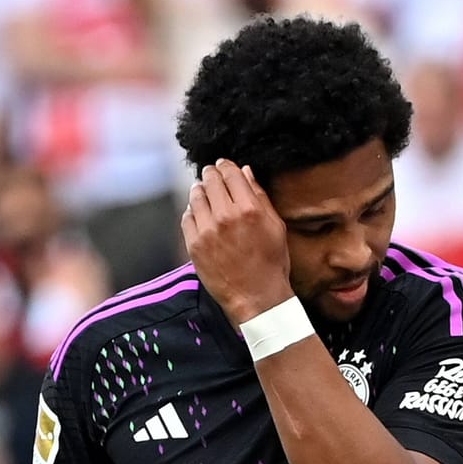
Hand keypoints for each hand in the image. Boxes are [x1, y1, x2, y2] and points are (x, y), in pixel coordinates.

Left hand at [181, 160, 294, 324]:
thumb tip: (246, 172)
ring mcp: (207, 230)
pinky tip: (201, 215)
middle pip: (210, 180)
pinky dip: (193, 211)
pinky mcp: (194, 244)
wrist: (256, 297)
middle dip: (211, 174)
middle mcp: (226, 216)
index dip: (226, 166)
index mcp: (249, 209)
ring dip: (200, 190)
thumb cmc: (271, 264)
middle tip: (212, 176)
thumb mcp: (275, 227)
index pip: (230, 173)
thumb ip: (260, 197)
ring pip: (195, 196)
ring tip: (206, 194)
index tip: (224, 166)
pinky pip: (186, 217)